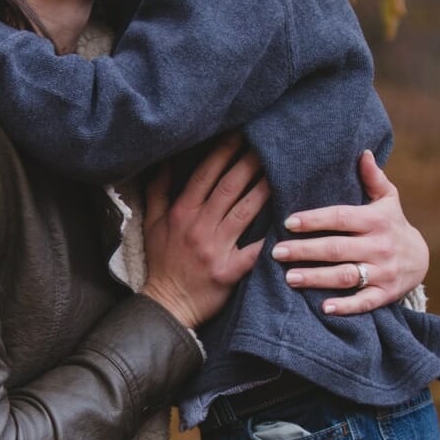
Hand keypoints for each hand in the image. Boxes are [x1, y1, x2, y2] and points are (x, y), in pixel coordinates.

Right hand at [141, 136, 269, 331]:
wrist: (166, 305)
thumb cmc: (161, 263)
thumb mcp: (152, 225)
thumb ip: (157, 192)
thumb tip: (163, 162)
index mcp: (181, 213)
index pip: (204, 174)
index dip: (223, 152)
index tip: (239, 134)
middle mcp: (199, 226)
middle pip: (229, 187)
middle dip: (249, 162)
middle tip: (268, 143)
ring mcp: (215, 248)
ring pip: (245, 211)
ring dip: (264, 189)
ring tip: (282, 171)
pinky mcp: (229, 271)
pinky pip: (254, 250)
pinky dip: (270, 237)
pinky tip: (287, 222)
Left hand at [272, 150, 429, 316]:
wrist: (421, 258)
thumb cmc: (392, 224)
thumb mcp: (387, 200)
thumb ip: (373, 178)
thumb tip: (362, 152)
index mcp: (376, 221)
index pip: (340, 218)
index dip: (314, 220)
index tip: (288, 222)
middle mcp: (379, 246)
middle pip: (337, 249)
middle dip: (305, 251)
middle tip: (277, 252)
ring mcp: (383, 272)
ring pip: (345, 276)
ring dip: (317, 278)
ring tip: (289, 278)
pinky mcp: (386, 294)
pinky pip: (364, 302)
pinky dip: (346, 306)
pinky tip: (324, 307)